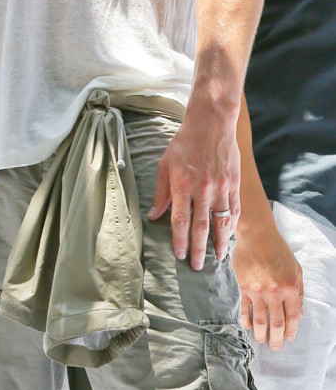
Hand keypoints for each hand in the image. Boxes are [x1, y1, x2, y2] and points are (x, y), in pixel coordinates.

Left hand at [147, 109, 239, 269]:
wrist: (211, 122)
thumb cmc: (185, 142)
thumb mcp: (165, 164)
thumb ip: (161, 192)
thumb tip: (154, 215)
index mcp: (182, 184)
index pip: (180, 221)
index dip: (180, 240)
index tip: (180, 255)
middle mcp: (202, 189)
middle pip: (200, 227)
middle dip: (198, 250)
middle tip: (197, 266)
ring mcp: (221, 187)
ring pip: (221, 223)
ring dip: (219, 243)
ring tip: (217, 258)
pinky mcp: (235, 183)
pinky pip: (234, 210)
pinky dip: (232, 226)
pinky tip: (229, 237)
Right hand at [233, 220, 303, 349]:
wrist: (256, 234)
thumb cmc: (278, 250)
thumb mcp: (296, 269)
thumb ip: (298, 293)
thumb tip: (299, 315)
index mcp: (290, 287)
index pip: (292, 317)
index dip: (291, 332)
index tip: (289, 339)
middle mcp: (274, 291)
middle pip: (276, 323)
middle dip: (277, 339)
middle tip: (275, 348)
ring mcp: (258, 289)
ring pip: (259, 320)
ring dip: (261, 334)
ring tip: (261, 340)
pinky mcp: (244, 286)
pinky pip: (245, 308)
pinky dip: (246, 320)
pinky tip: (248, 326)